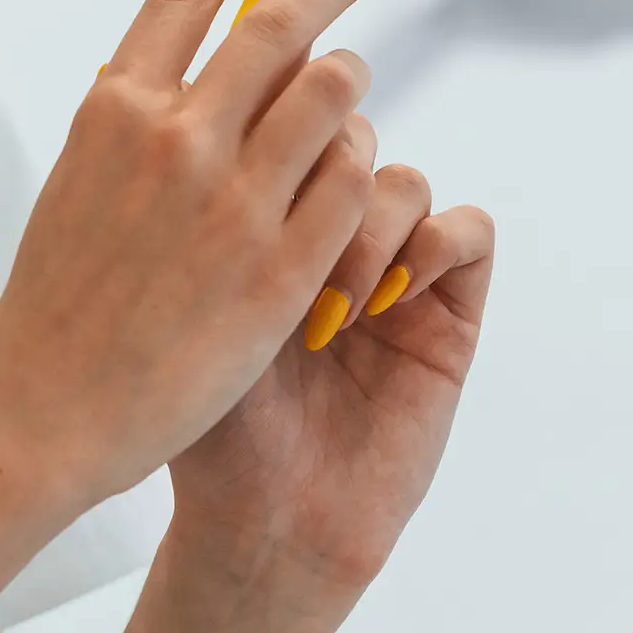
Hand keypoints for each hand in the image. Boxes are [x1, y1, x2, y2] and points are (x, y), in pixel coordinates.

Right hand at [0, 0, 389, 507]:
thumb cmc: (56, 305)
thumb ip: (134, 125)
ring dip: (349, 84)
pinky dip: (358, 172)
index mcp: (116, 110)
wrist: (47, 407)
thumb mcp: (77, 184)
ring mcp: (236, 199)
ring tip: (347, 91)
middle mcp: (178, 136)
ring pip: (333, 94)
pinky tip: (350, 181)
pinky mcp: (283, 264)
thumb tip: (181, 78)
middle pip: (281, 22)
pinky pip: (354, 184)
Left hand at [163, 134, 494, 624]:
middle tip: (282, 241)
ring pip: (401, 180)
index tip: (244, 156)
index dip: (275, 120)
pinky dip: (432, 248)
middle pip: (347, 133)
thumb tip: (165, 107)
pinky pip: (467, 233)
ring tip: (327, 307)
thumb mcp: (185, 307)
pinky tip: (384, 303)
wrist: (264, 525)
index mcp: (259, 228)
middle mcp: (327, 241)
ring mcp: (392, 275)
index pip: (282, 121)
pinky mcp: (448, 316)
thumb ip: (191, 211)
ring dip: (364, 229)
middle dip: (317, 175)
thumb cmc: (213, 431)